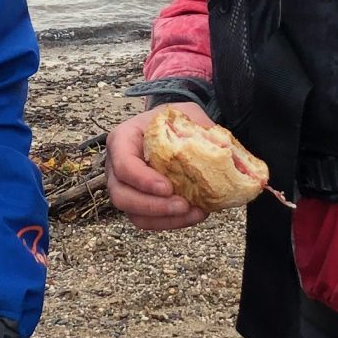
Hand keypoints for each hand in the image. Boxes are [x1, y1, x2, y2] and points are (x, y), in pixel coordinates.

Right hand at [105, 103, 211, 230]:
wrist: (173, 129)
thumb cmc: (175, 120)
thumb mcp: (185, 114)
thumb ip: (196, 128)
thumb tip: (220, 150)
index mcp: (122, 140)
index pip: (123, 164)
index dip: (142, 180)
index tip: (168, 188)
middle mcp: (117, 167)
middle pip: (121, 196)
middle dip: (153, 206)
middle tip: (183, 205)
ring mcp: (126, 188)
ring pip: (134, 215)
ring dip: (165, 220)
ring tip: (195, 213)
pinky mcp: (140, 204)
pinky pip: (149, 221)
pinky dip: (171, 222)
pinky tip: (195, 215)